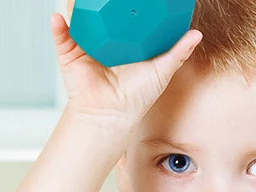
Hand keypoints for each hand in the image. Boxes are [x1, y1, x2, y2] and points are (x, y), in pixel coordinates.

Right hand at [50, 10, 202, 128]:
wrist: (112, 116)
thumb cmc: (136, 98)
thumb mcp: (161, 71)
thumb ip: (178, 52)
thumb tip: (196, 34)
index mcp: (124, 40)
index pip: (123, 14)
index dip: (126, 1)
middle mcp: (104, 39)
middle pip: (99, 11)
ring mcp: (85, 44)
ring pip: (79, 17)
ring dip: (77, 4)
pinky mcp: (70, 54)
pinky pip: (62, 35)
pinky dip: (58, 26)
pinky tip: (60, 16)